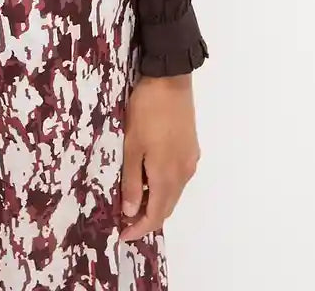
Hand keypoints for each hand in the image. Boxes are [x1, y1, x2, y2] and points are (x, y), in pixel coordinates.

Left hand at [120, 73, 200, 241]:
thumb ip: (133, 181)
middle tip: (125, 220)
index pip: (156, 215)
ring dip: (156, 201)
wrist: (170, 79)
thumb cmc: (146, 111)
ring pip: (173, 192)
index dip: (140, 229)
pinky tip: (150, 176)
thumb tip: (131, 212)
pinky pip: (178, 177)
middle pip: (167, 206)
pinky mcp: (191, 147)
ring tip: (134, 199)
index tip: (123, 235)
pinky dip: (164, 185)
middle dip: (147, 217)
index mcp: (168, 176)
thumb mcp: (132, 146)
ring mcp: (190, 159)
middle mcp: (184, 173)